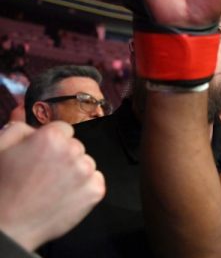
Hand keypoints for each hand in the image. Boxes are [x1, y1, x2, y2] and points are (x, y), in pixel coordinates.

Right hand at [0, 122, 104, 250]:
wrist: (7, 226)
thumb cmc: (1, 186)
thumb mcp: (0, 148)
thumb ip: (17, 127)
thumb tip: (23, 110)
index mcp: (52, 137)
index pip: (63, 129)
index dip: (49, 142)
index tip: (40, 156)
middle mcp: (74, 151)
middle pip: (75, 146)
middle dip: (62, 156)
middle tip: (42, 174)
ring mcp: (87, 172)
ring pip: (85, 163)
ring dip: (74, 171)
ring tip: (51, 187)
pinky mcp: (95, 191)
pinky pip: (95, 181)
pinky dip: (84, 187)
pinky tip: (63, 196)